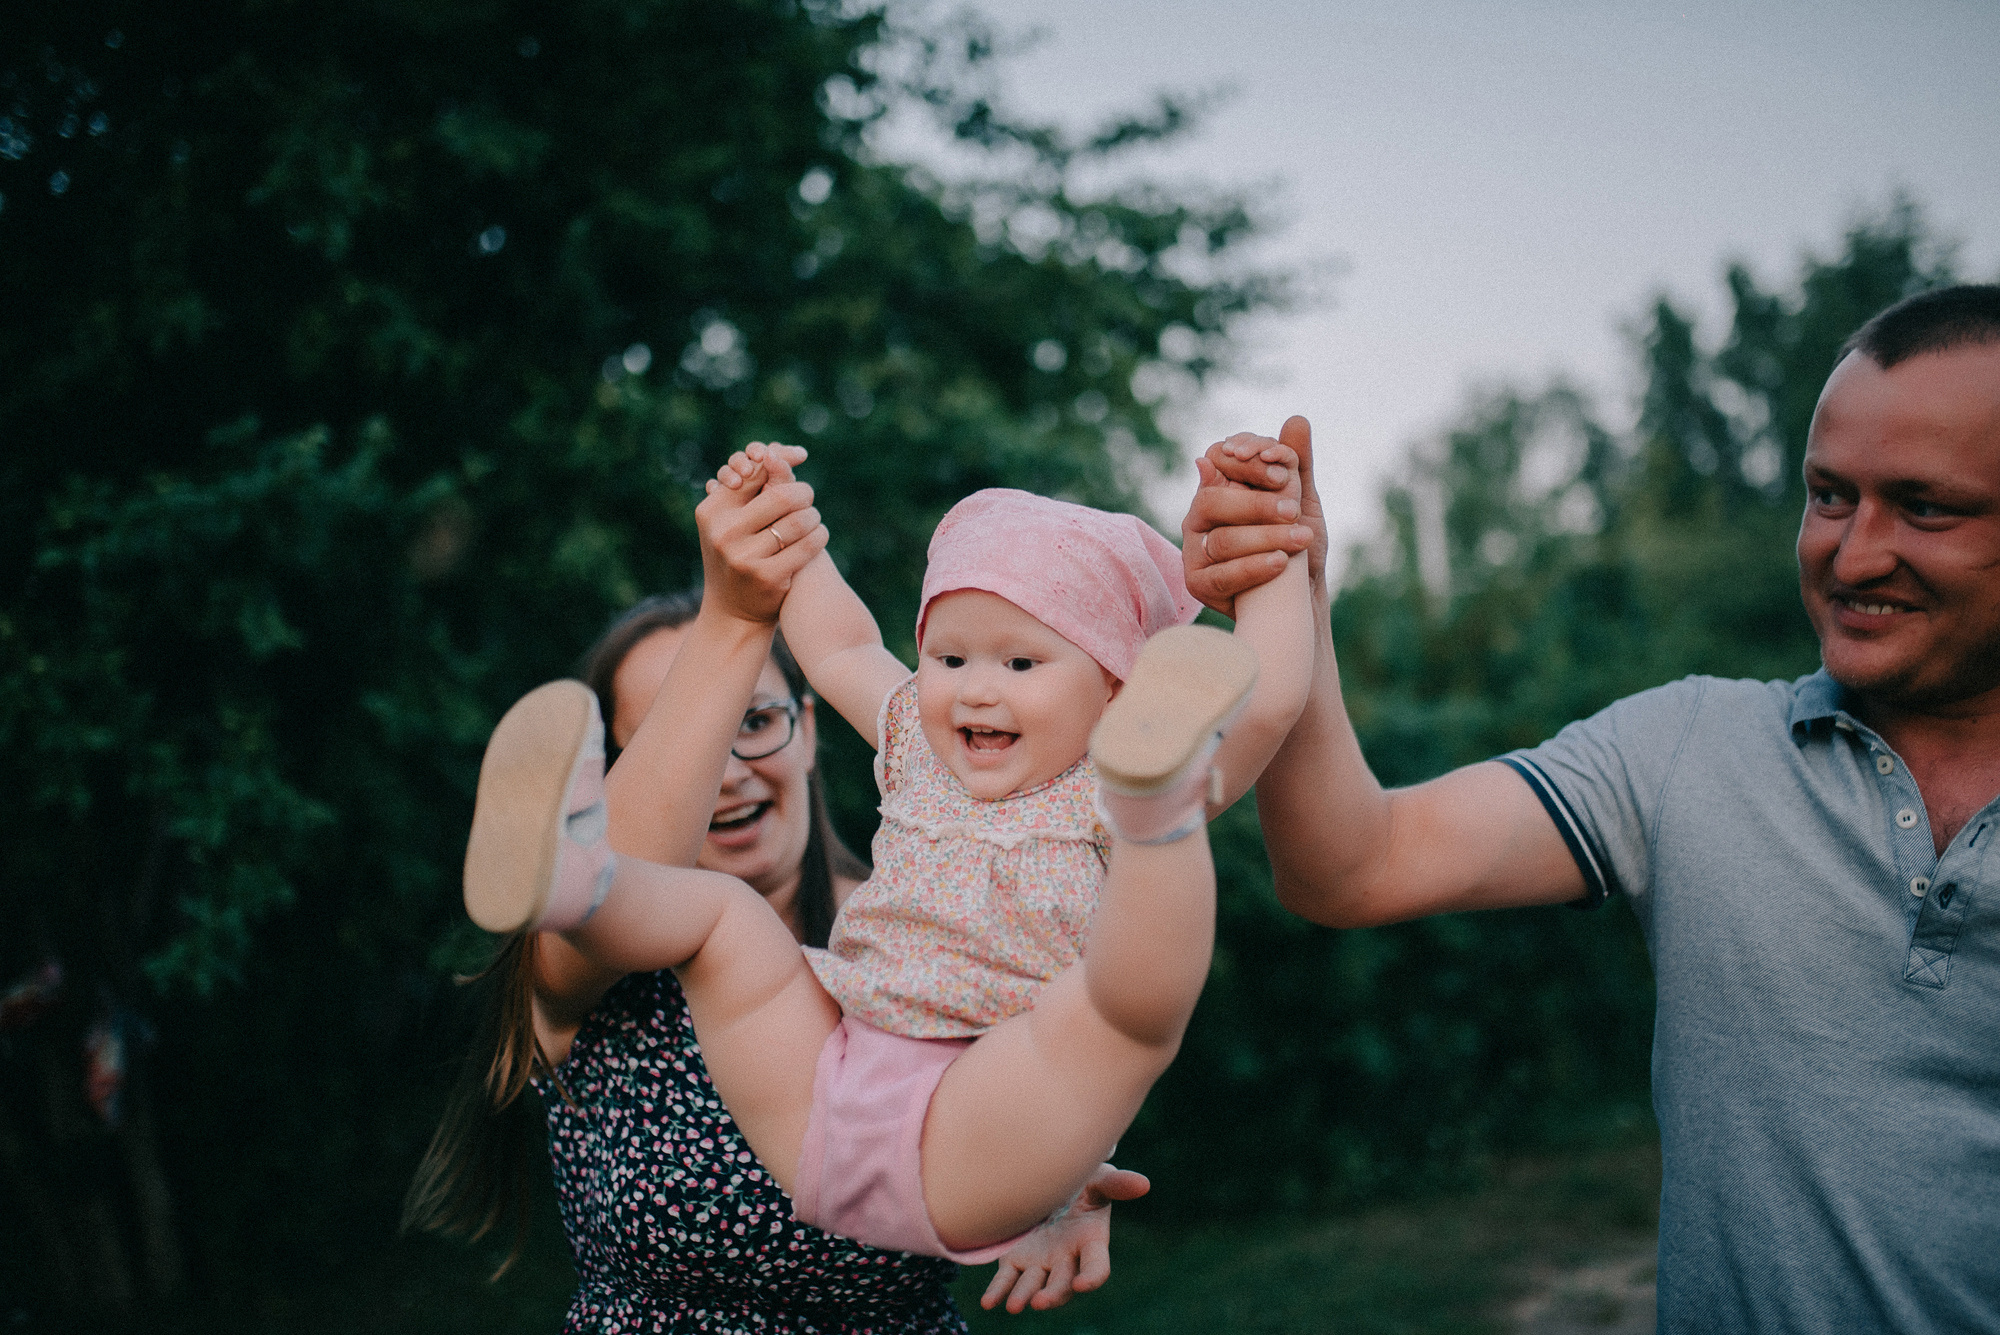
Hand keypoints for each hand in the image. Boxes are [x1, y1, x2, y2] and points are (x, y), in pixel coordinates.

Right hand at [695, 442, 828, 623]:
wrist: (732, 611)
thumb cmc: (738, 555)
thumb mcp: (734, 522)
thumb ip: (753, 489)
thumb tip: (777, 452)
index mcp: (711, 511)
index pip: (753, 474)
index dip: (779, 464)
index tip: (797, 459)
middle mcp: (723, 533)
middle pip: (780, 496)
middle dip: (802, 493)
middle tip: (809, 496)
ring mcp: (743, 557)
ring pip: (797, 522)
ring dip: (813, 517)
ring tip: (813, 518)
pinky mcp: (766, 577)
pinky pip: (805, 547)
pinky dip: (818, 537)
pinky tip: (819, 535)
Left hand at [979, 1163, 1149, 1313]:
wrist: (1051, 1181)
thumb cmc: (1082, 1181)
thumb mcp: (1099, 1179)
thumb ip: (1116, 1184)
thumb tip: (1143, 1184)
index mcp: (1090, 1241)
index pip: (1097, 1266)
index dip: (1092, 1277)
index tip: (1082, 1283)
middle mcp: (1066, 1259)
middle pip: (1062, 1283)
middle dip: (1053, 1294)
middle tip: (1040, 1302)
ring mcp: (1040, 1262)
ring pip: (1033, 1285)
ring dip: (1024, 1296)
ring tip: (1014, 1306)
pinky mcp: (1016, 1259)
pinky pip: (1007, 1279)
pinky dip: (998, 1291)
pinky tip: (989, 1303)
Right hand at [1182, 416, 1326, 618]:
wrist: (1300, 596)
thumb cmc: (1297, 544)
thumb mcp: (1301, 500)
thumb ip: (1295, 463)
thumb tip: (1296, 419)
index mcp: (1216, 488)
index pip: (1217, 461)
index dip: (1247, 464)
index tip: (1282, 471)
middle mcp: (1198, 518)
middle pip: (1211, 501)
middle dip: (1256, 504)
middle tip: (1293, 509)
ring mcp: (1193, 551)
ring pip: (1221, 539)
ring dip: (1265, 537)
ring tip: (1301, 538)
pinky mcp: (1197, 585)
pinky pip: (1221, 575)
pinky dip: (1253, 567)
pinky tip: (1281, 563)